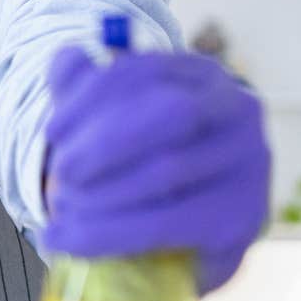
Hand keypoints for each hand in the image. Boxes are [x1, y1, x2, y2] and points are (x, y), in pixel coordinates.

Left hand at [41, 46, 269, 293]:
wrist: (191, 239)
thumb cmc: (148, 166)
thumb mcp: (114, 120)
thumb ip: (86, 86)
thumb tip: (68, 58)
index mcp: (204, 76)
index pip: (145, 71)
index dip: (91, 97)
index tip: (51, 132)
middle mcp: (238, 111)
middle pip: (168, 112)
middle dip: (103, 142)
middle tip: (59, 172)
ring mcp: (249, 164)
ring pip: (166, 170)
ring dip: (100, 190)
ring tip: (58, 207)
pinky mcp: (242, 217)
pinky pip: (166, 223)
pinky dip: (107, 233)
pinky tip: (66, 241)